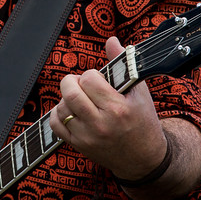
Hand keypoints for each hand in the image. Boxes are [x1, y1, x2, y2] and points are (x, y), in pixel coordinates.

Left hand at [50, 36, 200, 199]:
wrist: (144, 159)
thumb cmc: (144, 122)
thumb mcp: (140, 93)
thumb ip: (123, 65)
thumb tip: (112, 40)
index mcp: (118, 109)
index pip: (89, 79)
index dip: (91, 75)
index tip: (98, 79)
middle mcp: (101, 124)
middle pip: (71, 93)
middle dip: (72, 81)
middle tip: (81, 83)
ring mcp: (88, 137)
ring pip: (62, 108)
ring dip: (67, 98)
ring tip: (80, 98)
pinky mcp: (79, 146)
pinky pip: (56, 125)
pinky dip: (58, 114)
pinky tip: (71, 110)